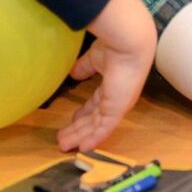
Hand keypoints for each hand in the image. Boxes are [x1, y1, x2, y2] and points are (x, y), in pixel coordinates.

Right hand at [58, 0, 155, 151]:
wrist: (128, 43)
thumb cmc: (114, 46)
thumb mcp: (94, 59)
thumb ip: (84, 68)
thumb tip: (72, 74)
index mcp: (113, 86)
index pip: (97, 104)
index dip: (84, 113)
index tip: (72, 120)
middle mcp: (116, 98)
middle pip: (94, 119)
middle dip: (78, 129)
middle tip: (63, 139)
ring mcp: (117, 105)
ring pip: (96, 127)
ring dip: (80, 137)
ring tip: (63, 146)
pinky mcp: (117, 109)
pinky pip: (104, 129)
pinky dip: (94, 139)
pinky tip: (82, 148)